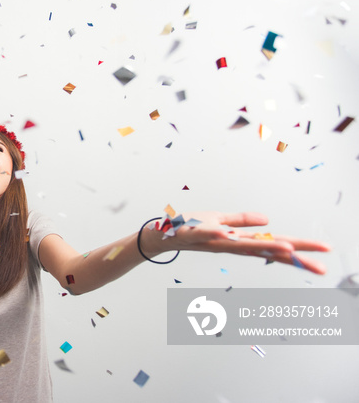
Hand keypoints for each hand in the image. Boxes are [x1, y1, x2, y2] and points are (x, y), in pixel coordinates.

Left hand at [149, 212, 330, 273]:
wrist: (159, 236)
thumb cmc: (188, 228)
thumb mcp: (218, 221)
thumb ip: (241, 220)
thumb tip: (268, 221)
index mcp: (236, 241)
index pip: (273, 245)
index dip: (299, 250)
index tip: (325, 253)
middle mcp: (227, 244)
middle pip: (264, 250)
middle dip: (293, 256)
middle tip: (321, 266)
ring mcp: (210, 241)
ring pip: (238, 246)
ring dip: (262, 247)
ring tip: (286, 249)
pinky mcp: (190, 234)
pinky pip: (201, 233)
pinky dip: (211, 233)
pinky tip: (222, 233)